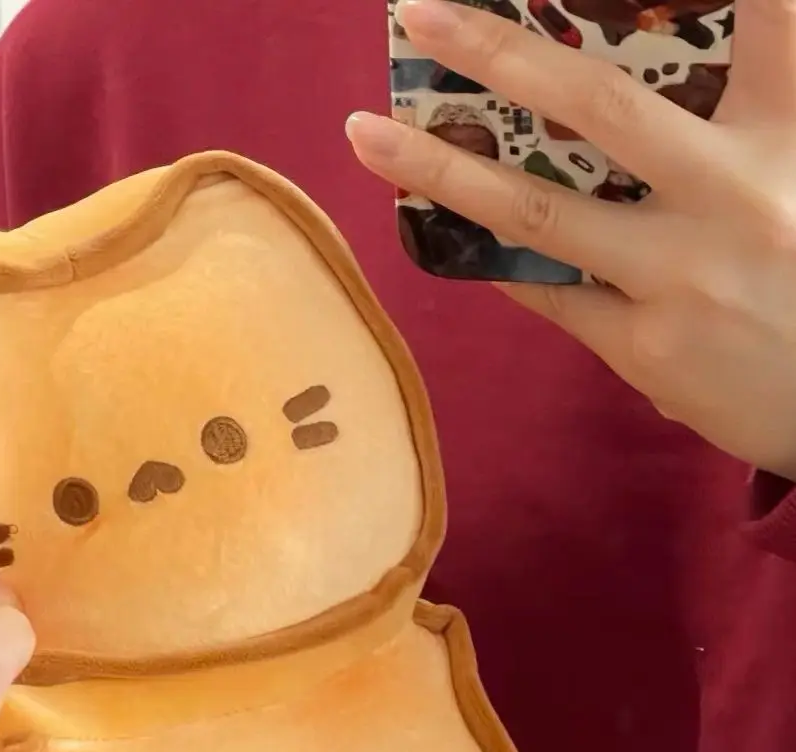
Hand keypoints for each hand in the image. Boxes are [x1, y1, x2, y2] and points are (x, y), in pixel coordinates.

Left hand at [348, 0, 795, 480]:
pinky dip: (489, 255)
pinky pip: (546, 291)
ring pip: (537, 211)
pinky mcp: (646, 348)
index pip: (763, 20)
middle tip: (418, 11)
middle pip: (598, 105)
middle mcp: (734, 193)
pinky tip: (434, 226)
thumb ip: (755, 119)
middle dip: (499, 50)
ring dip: (442, 169)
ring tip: (367, 134)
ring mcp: (681, 277)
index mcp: (792, 132)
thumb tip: (640, 86)